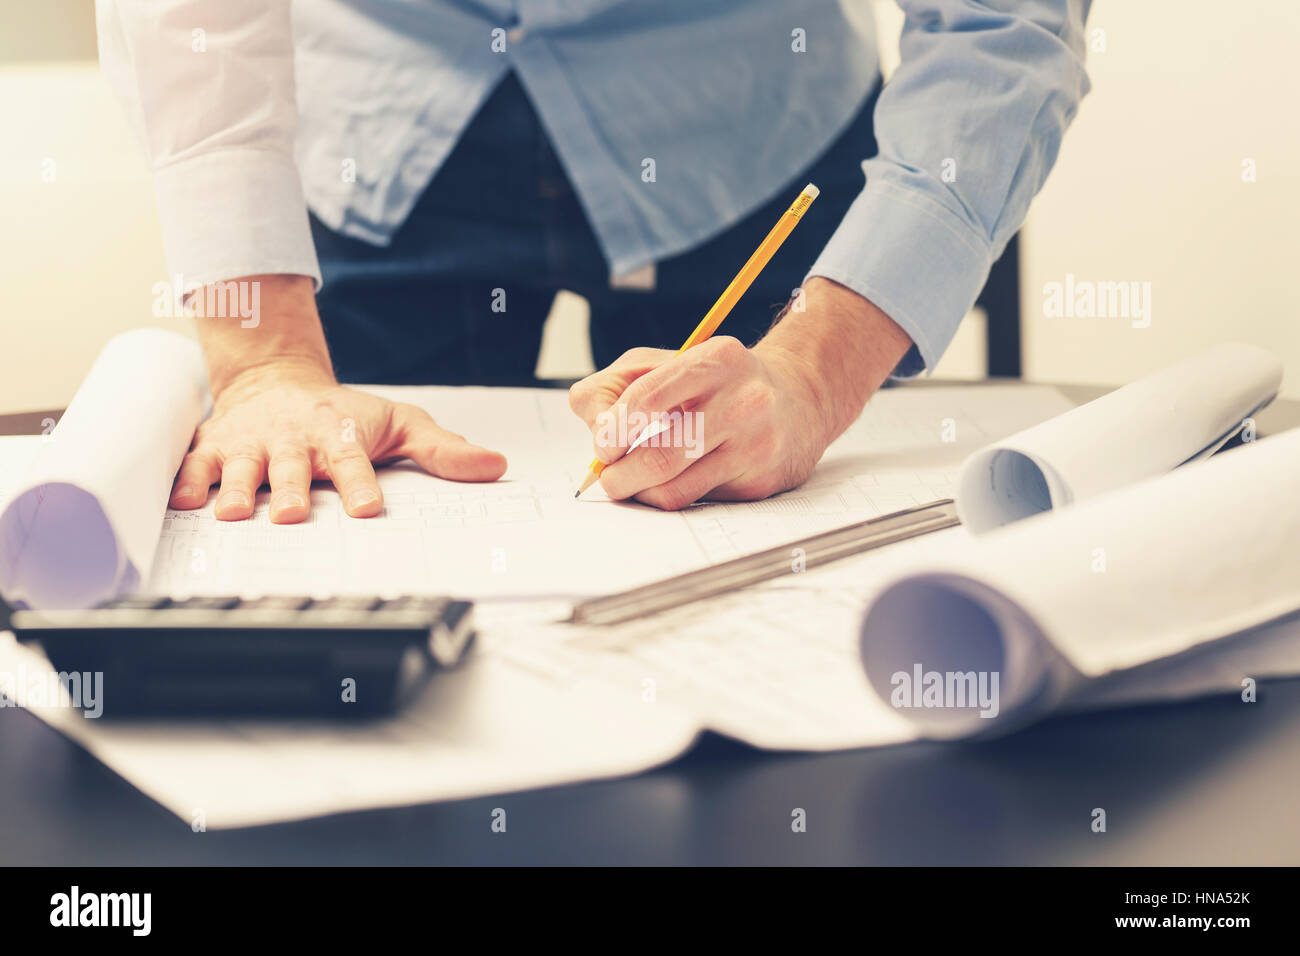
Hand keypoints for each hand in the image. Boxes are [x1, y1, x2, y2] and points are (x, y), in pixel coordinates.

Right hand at [170, 360, 506, 522]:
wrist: (280, 381)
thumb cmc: (346, 415)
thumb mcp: (400, 423)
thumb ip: (443, 450)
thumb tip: (495, 466)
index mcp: (339, 434)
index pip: (353, 461)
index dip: (360, 484)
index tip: (367, 507)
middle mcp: (294, 439)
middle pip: (294, 467)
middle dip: (294, 489)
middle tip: (295, 512)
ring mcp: (251, 444)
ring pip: (242, 468)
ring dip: (238, 488)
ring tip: (236, 512)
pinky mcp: (215, 447)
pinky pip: (196, 464)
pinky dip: (187, 481)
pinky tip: (182, 500)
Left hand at [567, 277, 913, 509]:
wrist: (800, 398)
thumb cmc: (718, 382)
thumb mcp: (667, 363)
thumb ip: (616, 385)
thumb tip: (593, 427)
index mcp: (717, 359)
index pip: (646, 399)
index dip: (612, 429)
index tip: (602, 443)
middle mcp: (744, 401)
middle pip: (659, 455)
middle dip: (619, 475)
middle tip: (608, 478)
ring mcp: (757, 445)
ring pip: (675, 489)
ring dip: (639, 494)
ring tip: (631, 484)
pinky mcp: (763, 481)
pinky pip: (699, 502)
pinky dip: (672, 498)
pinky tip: (673, 482)